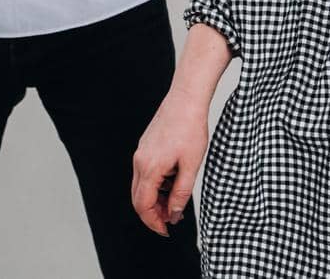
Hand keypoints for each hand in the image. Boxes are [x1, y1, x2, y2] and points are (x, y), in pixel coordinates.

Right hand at [131, 93, 208, 235]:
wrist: (186, 100)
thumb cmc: (190, 128)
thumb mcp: (191, 165)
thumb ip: (181, 193)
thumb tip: (173, 213)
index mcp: (149, 168)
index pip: (142, 205)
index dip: (153, 222)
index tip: (166, 230)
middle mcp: (139, 161)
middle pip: (138, 198)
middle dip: (153, 213)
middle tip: (172, 220)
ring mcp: (140, 153)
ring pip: (141, 186)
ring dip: (154, 199)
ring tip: (175, 202)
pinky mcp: (145, 147)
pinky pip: (144, 173)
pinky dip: (155, 185)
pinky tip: (172, 182)